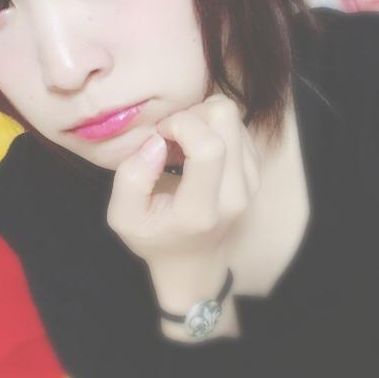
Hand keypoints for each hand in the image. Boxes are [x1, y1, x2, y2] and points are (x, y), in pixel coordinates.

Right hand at [106, 94, 260, 315]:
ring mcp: (250, 182)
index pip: (209, 147)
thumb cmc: (154, 238)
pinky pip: (238, 126)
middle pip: (226, 119)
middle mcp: (235, 194)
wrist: (193, 263)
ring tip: (182, 144)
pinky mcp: (255, 171)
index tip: (159, 134)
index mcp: (201, 209)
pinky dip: (214, 127)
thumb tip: (157, 141)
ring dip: (203, 120)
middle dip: (192, 113)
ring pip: (234, 118)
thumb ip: (131, 177)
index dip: (181, 124)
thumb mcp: (123, 217)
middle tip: (170, 134)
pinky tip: (197, 149)